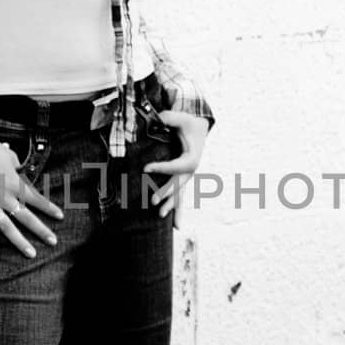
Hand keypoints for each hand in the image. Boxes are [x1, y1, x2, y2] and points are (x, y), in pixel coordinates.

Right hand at [0, 135, 62, 260]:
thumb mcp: (7, 154)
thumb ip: (15, 165)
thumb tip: (18, 169)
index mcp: (14, 183)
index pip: (36, 198)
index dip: (49, 207)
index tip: (60, 216)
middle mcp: (4, 197)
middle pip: (26, 217)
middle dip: (41, 229)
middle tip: (53, 241)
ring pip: (6, 227)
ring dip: (20, 241)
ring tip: (31, 253)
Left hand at [142, 111, 209, 227]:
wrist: (200, 127)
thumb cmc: (189, 123)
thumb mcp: (181, 118)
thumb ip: (169, 117)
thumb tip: (157, 118)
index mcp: (192, 158)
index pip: (176, 167)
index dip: (161, 168)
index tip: (145, 168)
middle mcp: (191, 170)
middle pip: (178, 185)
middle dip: (166, 193)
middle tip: (153, 201)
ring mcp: (187, 177)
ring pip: (180, 194)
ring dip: (171, 206)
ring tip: (161, 216)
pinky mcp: (183, 179)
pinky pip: (180, 196)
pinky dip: (177, 210)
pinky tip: (176, 226)